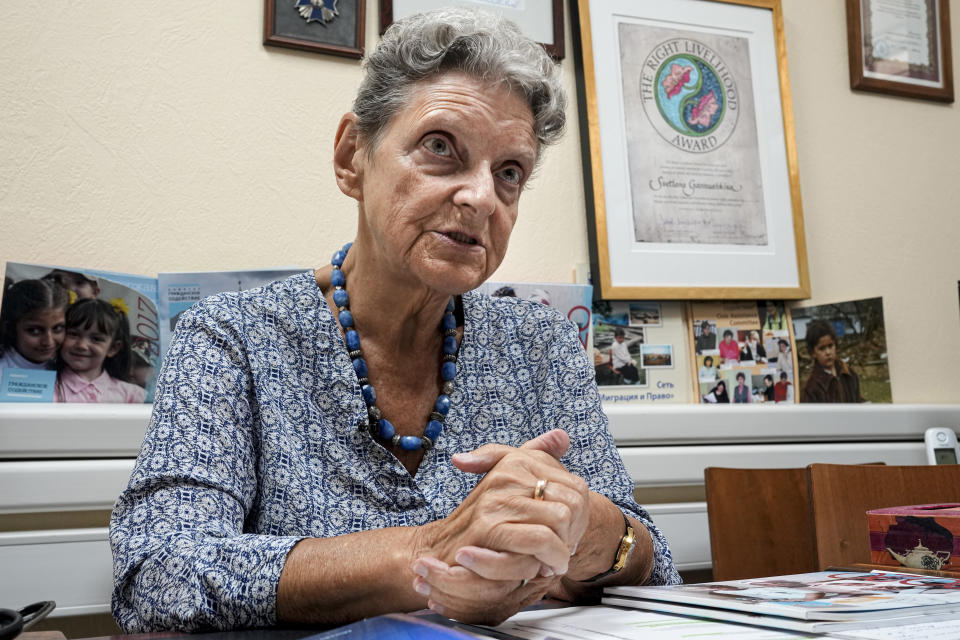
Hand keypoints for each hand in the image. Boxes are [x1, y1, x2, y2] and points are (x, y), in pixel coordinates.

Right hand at [409, 429, 590, 623]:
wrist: (443, 548)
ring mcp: (496, 499)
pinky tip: (541, 569)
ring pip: (560, 521)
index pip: (577, 489)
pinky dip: (548, 560)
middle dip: (572, 536)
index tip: (568, 535)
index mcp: (516, 462)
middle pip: (572, 507)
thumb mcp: (511, 483)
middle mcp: (506, 474)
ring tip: (551, 563)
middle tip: (560, 553)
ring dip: (560, 552)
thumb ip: (537, 457)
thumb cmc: (484, 519)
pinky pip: (540, 540)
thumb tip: (562, 436)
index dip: (580, 518)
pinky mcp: (488, 527)